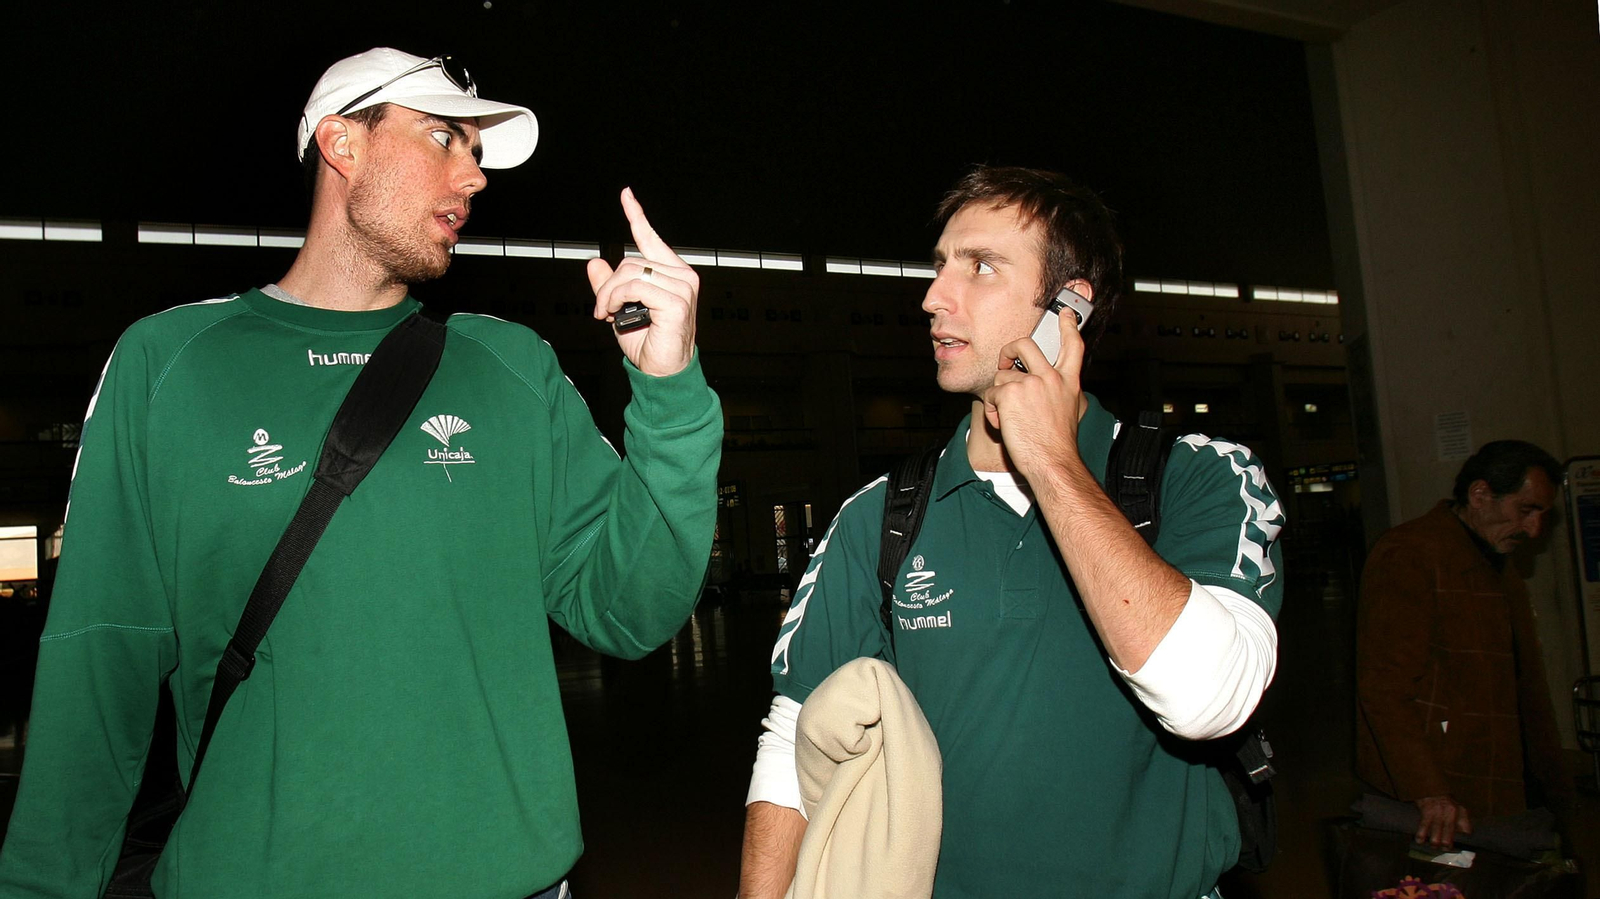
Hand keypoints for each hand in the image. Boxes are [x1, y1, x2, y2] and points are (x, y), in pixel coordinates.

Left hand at [586, 187, 698, 376]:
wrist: (662, 371)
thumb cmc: (648, 341)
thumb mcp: (620, 308)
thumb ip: (609, 285)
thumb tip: (595, 263)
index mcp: (672, 273)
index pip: (651, 238)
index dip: (636, 215)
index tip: (626, 195)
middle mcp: (682, 276)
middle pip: (630, 260)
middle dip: (608, 285)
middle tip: (602, 309)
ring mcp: (683, 288)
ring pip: (630, 273)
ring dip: (610, 295)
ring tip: (607, 314)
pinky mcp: (677, 302)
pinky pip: (635, 287)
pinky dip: (617, 299)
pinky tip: (614, 314)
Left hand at [979, 299, 1089, 480]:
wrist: (1052, 461)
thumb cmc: (1056, 444)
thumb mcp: (1066, 410)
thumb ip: (1055, 392)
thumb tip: (1037, 385)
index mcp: (1068, 382)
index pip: (1072, 346)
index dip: (1068, 326)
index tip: (1065, 313)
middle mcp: (1051, 377)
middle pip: (1025, 345)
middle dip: (1009, 350)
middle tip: (1006, 362)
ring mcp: (1031, 382)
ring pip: (1002, 377)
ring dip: (1000, 397)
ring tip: (1010, 418)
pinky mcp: (1010, 392)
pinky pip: (991, 395)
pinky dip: (993, 412)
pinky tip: (1006, 426)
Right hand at [1414, 795, 1470, 849]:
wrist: (1431, 786)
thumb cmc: (1445, 800)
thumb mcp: (1459, 807)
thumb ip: (1464, 820)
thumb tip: (1466, 834)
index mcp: (1460, 812)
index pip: (1466, 830)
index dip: (1463, 839)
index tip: (1460, 844)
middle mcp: (1450, 814)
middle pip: (1449, 836)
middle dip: (1446, 845)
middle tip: (1443, 848)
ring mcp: (1438, 813)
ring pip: (1436, 834)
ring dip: (1434, 843)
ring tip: (1433, 846)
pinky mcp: (1426, 812)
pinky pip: (1423, 827)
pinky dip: (1421, 836)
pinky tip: (1419, 841)